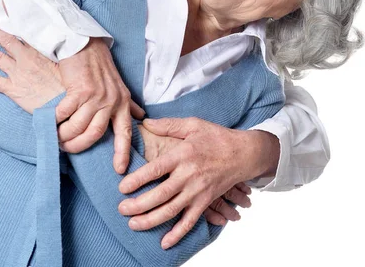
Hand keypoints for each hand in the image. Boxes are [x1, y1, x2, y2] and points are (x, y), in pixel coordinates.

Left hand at [0, 28, 64, 112]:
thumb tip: (52, 38)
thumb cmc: (66, 85)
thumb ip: (52, 51)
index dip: (14, 22)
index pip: (24, 31)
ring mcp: (17, 73)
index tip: (7, 12)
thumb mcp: (62, 62)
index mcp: (38, 51)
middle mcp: (25, 59)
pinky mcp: (12, 88)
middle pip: (6, 40)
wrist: (64, 104)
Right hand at [56, 37, 144, 173]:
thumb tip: (141, 117)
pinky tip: (50, 121)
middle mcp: (112, 101)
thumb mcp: (120, 86)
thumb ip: (129, 104)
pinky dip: (55, 121)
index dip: (122, 152)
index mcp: (123, 102)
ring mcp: (96, 96)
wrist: (86, 44)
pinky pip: (64, 114)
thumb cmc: (101, 66)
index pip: (125, 132)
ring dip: (64, 136)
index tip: (119, 170)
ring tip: (57, 137)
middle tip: (67, 149)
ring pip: (78, 127)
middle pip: (95, 135)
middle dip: (79, 146)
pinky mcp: (79, 90)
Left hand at [118, 117, 275, 248]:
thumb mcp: (193, 124)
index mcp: (183, 154)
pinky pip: (190, 221)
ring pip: (171, 211)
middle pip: (161, 194)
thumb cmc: (216, 137)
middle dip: (138, 205)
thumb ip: (168, 124)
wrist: (243, 153)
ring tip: (133, 224)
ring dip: (151, 220)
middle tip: (121, 209)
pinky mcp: (206, 201)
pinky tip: (164, 243)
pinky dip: (177, 234)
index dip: (137, 179)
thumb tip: (146, 123)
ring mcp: (198, 191)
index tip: (121, 187)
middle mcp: (189, 175)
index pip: (156, 169)